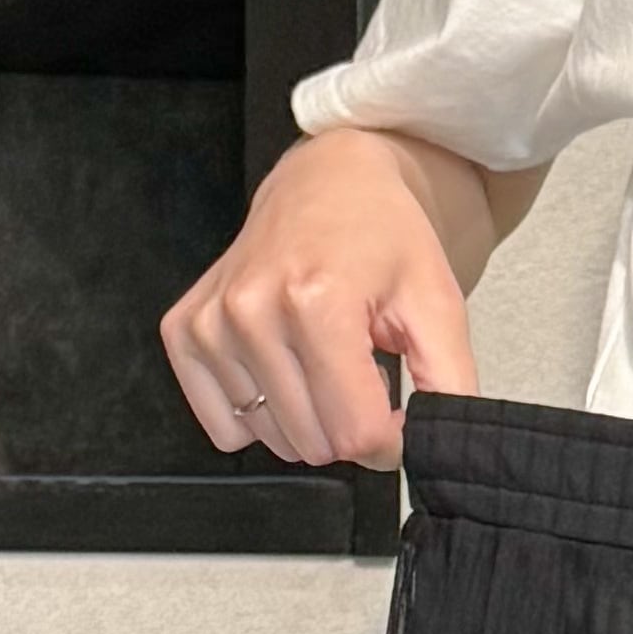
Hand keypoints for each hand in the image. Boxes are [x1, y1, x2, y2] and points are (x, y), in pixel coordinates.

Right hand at [159, 128, 478, 471]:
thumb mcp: (438, 306)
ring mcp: (210, 323)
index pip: (358, 434)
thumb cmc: (383, 239)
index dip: (391, 439)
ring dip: (308, 416)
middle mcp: (252, 311)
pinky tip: (283, 368)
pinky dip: (261, 415)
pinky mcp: (182, 332)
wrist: (328, 183)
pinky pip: (225, 428)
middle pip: (316, 444)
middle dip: (350, 421)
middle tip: (361, 366)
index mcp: (318, 301)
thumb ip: (450, 386)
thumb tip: (439, 450)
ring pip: (274, 440)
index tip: (398, 409)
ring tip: (323, 357)